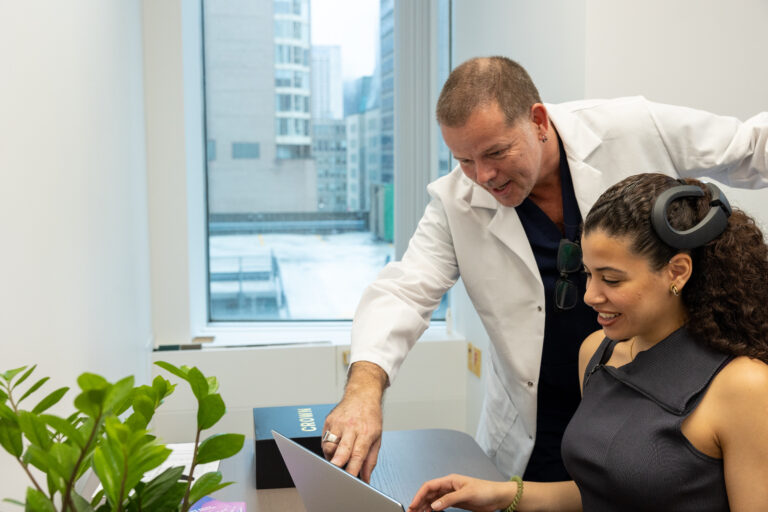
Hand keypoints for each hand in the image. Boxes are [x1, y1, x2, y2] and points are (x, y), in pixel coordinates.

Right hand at [322, 361, 386, 482]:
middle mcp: (351, 427)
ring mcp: (338, 423)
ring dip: (331, 457)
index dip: (352, 469)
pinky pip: (324, 440)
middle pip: (341, 449)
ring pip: (329, 446)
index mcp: (366, 432)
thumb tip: (366, 479)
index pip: (358, 454)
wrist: (362, 394)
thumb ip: (370, 460)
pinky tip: (335, 448)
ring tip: (338, 459)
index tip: (349, 480)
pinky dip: (328, 448)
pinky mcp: (328, 420)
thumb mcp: (377, 437)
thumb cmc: (371, 416)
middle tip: (334, 474)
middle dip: (337, 463)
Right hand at [407, 474, 517, 511]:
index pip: (429, 486)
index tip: (413, 505)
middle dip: (419, 501)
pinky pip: (439, 504)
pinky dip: (432, 509)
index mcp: (449, 480)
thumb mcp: (467, 494)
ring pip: (433, 499)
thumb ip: (449, 499)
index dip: (419, 495)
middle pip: (429, 493)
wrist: (497, 497)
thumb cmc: (485, 490)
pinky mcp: (455, 502)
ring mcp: (451, 494)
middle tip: (412, 511)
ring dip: (424, 506)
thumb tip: (434, 505)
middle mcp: (448, 486)